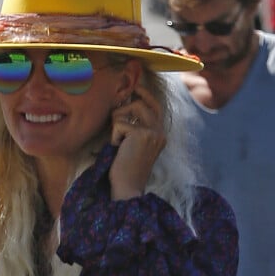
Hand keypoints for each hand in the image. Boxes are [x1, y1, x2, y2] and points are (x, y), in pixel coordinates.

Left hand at [109, 84, 165, 199]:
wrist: (128, 187)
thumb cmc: (126, 169)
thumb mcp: (135, 145)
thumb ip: (136, 127)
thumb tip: (127, 104)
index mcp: (160, 134)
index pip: (156, 106)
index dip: (146, 94)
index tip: (136, 87)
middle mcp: (160, 131)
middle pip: (140, 103)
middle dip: (123, 111)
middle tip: (116, 126)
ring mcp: (153, 131)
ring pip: (131, 107)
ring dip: (118, 122)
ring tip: (118, 142)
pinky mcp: (142, 134)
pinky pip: (120, 123)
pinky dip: (114, 136)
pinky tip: (117, 150)